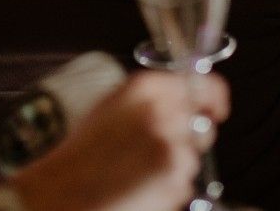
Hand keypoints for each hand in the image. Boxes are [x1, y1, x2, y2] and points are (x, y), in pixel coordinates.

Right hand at [11, 71, 227, 210]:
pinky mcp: (176, 180)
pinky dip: (167, 191)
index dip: (214, 99)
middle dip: (187, 141)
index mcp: (145, 88)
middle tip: (155, 153)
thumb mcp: (112, 108)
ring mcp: (173, 146)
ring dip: (173, 169)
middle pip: (203, 126)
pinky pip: (184, 186)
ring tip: (136, 175)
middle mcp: (164, 111)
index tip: (217, 110)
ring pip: (192, 159)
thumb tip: (187, 100)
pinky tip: (138, 190)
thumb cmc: (81, 156)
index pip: (205, 85)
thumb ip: (151, 100)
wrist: (62, 193)